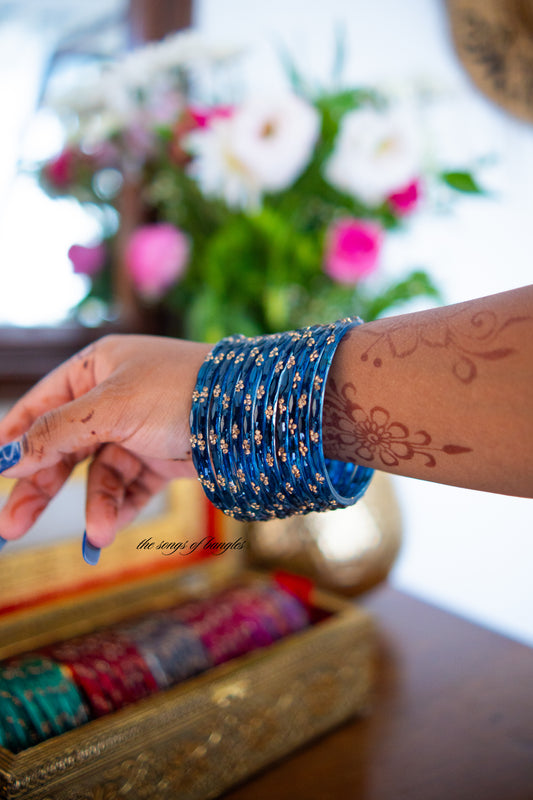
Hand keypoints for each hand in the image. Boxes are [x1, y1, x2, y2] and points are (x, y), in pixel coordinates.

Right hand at [0, 334, 210, 558]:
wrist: (250, 411)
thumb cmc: (178, 391)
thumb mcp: (109, 408)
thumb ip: (56, 432)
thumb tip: (8, 456)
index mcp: (97, 368)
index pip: (41, 406)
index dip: (16, 441)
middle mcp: (113, 398)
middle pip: (63, 447)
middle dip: (40, 487)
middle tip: (10, 527)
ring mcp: (138, 430)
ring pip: (99, 474)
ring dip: (95, 504)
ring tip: (98, 533)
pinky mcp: (161, 458)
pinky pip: (130, 487)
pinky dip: (120, 507)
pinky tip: (109, 529)